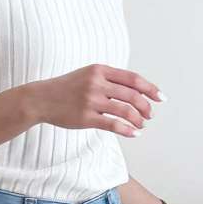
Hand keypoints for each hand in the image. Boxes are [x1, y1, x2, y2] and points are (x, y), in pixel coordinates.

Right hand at [28, 64, 162, 138]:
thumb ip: (109, 79)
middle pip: (131, 95)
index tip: (160, 98)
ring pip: (124, 110)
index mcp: (100, 69)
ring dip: (138, 119)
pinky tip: (134, 133)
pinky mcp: (86, 118)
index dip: (149, 88)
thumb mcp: (88, 75)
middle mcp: (97, 83)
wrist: (41, 98)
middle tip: (150, 115)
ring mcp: (91, 100)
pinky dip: (127, 130)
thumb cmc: (67, 88)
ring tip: (142, 125)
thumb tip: (134, 90)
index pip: (132, 78)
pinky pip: (112, 124)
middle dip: (145, 107)